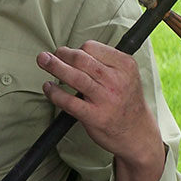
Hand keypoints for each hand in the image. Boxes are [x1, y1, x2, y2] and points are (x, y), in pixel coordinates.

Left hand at [37, 41, 164, 180]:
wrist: (137, 133)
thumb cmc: (127, 102)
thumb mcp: (127, 76)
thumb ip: (106, 63)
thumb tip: (74, 53)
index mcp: (125, 66)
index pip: (92, 47)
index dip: (76, 49)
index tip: (68, 53)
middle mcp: (117, 80)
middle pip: (81, 59)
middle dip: (61, 54)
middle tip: (48, 56)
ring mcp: (106, 99)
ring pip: (74, 77)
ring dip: (54, 66)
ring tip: (43, 61)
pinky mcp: (95, 116)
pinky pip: (69, 101)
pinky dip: (55, 93)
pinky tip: (48, 88)